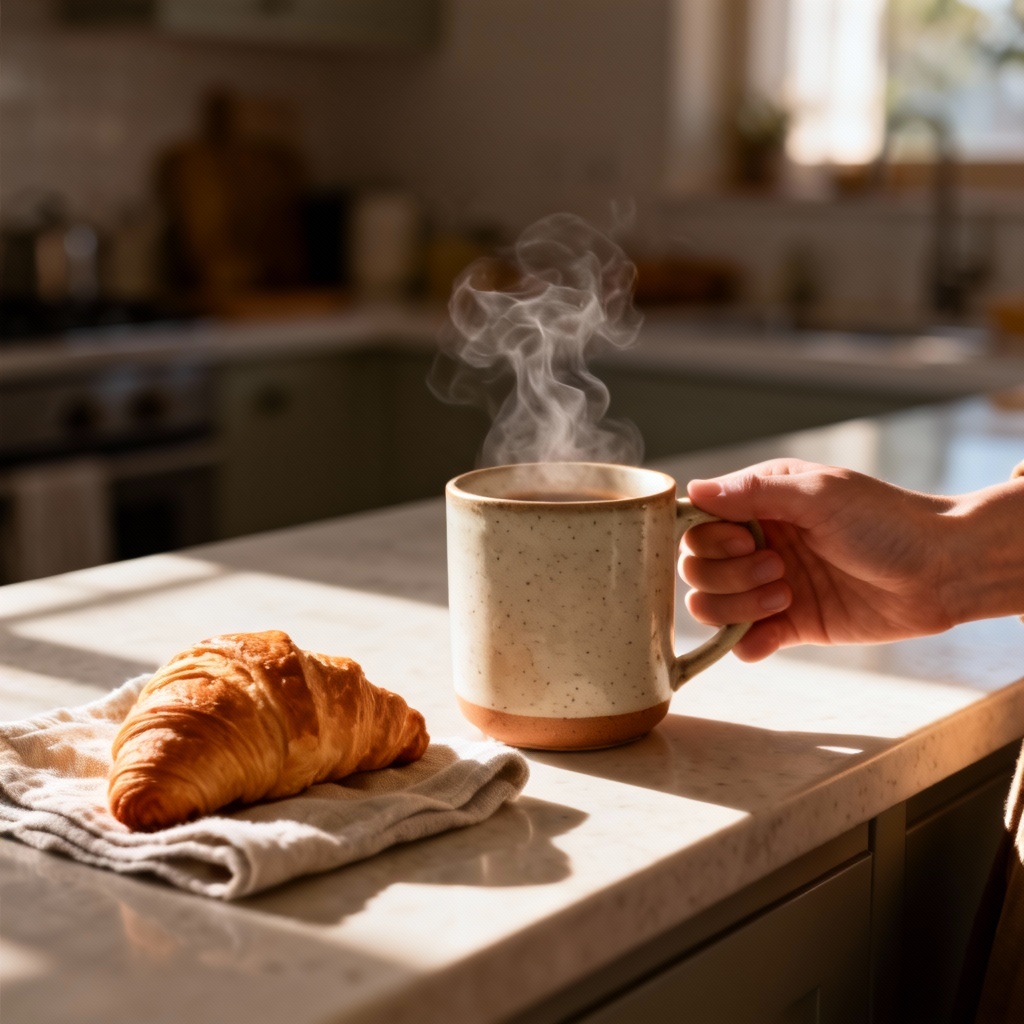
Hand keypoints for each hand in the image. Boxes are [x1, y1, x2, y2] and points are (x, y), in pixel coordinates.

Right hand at [680, 459, 961, 660]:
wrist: (940, 571)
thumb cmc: (886, 521)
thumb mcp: (818, 495)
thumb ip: (754, 493)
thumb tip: (693, 490)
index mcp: (760, 505)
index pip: (698, 526)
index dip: (710, 540)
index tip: (746, 541)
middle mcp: (758, 544)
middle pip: (697, 568)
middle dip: (728, 574)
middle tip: (777, 567)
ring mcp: (770, 586)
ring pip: (710, 606)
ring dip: (737, 606)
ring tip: (784, 595)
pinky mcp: (790, 625)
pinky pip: (743, 642)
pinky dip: (747, 643)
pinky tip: (774, 634)